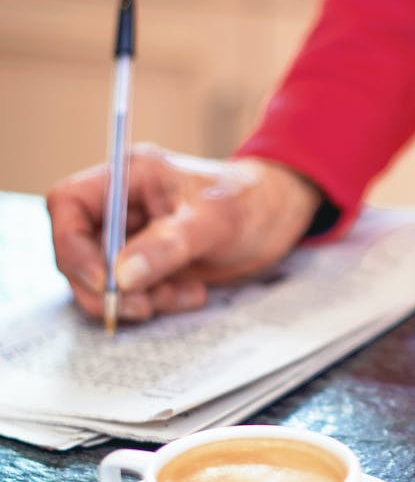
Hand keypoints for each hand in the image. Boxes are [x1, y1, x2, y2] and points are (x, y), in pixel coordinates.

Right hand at [47, 145, 323, 322]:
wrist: (279, 217)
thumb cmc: (251, 202)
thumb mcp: (214, 222)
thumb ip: (167, 246)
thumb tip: (121, 277)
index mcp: (129, 175)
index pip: (67, 203)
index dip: (73, 245)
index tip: (106, 280)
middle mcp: (122, 204)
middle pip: (75, 249)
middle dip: (103, 285)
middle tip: (143, 305)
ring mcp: (132, 235)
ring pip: (100, 278)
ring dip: (134, 299)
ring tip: (182, 295)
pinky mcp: (147, 263)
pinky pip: (130, 292)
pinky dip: (155, 302)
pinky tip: (191, 293)